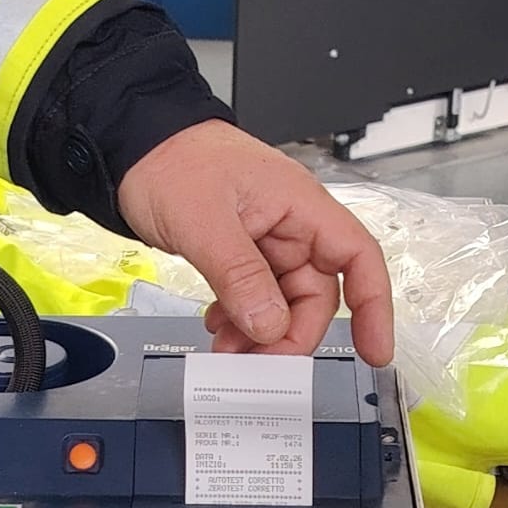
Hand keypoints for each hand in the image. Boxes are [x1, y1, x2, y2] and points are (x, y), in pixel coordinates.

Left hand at [117, 121, 393, 364]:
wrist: (133, 146)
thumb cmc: (171, 160)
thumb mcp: (204, 221)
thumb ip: (240, 275)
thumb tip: (271, 325)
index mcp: (300, 204)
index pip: (357, 257)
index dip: (375, 306)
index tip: (374, 351)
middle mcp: (291, 223)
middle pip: (318, 292)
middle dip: (293, 332)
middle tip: (260, 361)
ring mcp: (266, 238)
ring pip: (283, 300)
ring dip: (262, 331)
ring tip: (228, 348)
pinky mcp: (240, 250)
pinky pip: (255, 294)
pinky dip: (241, 317)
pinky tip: (219, 326)